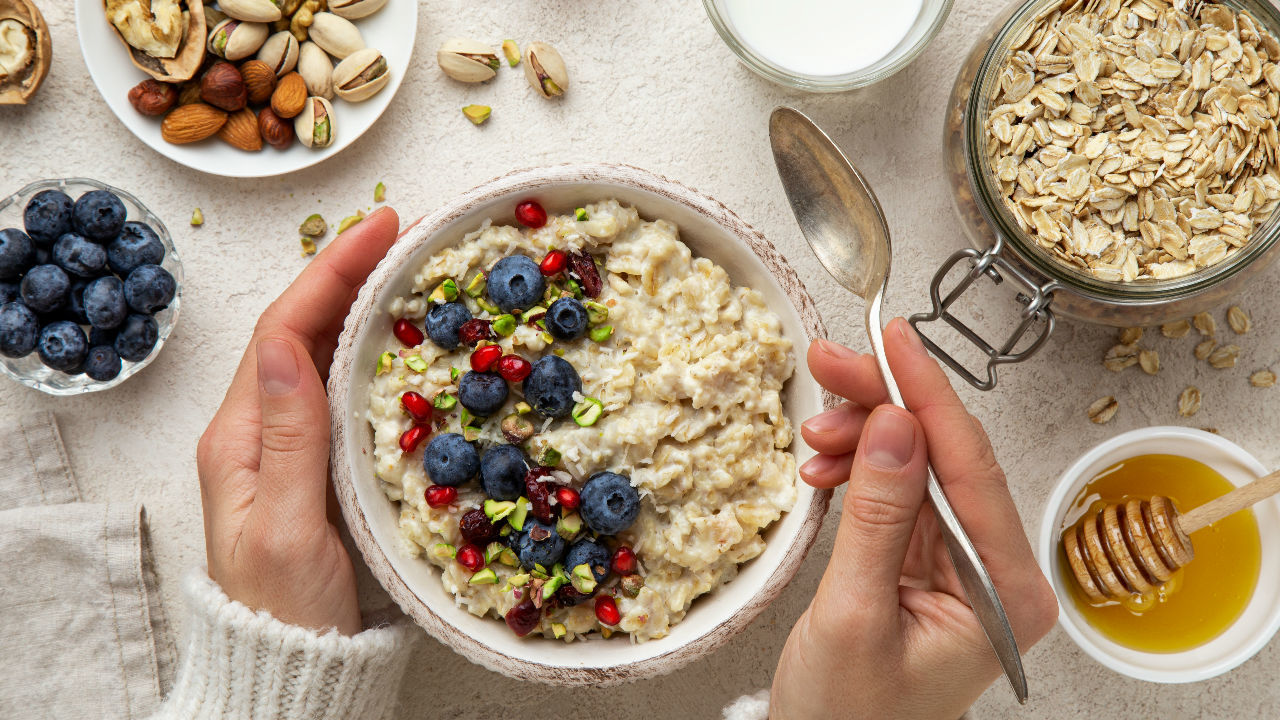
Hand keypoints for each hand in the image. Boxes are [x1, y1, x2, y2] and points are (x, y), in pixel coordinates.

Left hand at [196, 208, 400, 635]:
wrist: (292, 663)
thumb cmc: (289, 607)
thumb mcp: (289, 525)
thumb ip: (291, 438)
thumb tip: (286, 347)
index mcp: (243, 437)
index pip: (284, 331)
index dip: (331, 272)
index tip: (381, 228)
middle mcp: (259, 429)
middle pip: (300, 328)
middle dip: (347, 272)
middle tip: (404, 232)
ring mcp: (286, 444)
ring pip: (320, 352)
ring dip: (359, 302)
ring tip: (406, 265)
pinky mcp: (316, 462)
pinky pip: (339, 386)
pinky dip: (369, 347)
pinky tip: (401, 335)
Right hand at [770, 318, 1056, 718]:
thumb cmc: (849, 717)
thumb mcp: (855, 614)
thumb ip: (879, 517)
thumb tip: (895, 425)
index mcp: (1007, 591)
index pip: (972, 466)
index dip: (928, 394)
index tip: (893, 340)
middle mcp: (997, 570)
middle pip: (947, 454)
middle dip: (886, 404)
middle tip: (830, 363)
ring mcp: (963, 564)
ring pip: (918, 464)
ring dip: (863, 436)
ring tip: (814, 432)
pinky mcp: (927, 562)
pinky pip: (897, 492)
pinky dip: (858, 470)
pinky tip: (824, 464)